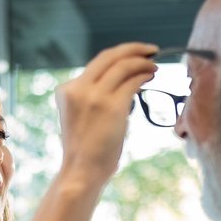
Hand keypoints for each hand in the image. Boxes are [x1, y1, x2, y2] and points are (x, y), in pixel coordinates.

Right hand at [54, 43, 157, 184]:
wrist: (81, 172)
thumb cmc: (86, 149)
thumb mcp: (80, 116)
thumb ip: (92, 96)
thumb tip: (122, 79)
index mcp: (66, 90)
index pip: (97, 63)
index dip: (120, 54)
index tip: (136, 54)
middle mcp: (78, 89)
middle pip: (109, 56)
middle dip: (134, 49)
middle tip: (152, 50)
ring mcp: (94, 96)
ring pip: (124, 65)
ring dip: (143, 62)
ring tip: (154, 67)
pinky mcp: (112, 106)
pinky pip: (133, 81)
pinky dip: (144, 75)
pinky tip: (151, 77)